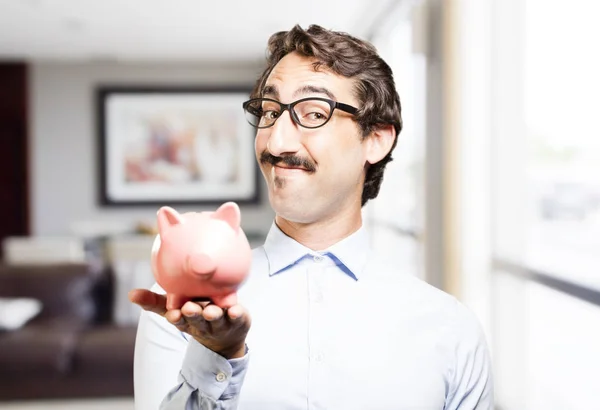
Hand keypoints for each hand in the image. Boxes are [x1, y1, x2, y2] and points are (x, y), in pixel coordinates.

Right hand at [129, 289, 250, 358]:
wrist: (227, 336)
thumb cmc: (195, 316)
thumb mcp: (174, 309)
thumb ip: (154, 301)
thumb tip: (131, 294)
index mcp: (188, 320)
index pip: (180, 320)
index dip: (176, 318)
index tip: (173, 314)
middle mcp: (204, 323)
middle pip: (198, 319)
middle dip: (193, 315)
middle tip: (189, 308)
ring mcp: (222, 323)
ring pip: (217, 319)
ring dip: (213, 315)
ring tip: (211, 311)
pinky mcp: (238, 320)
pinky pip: (238, 317)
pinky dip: (236, 314)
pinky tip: (235, 310)